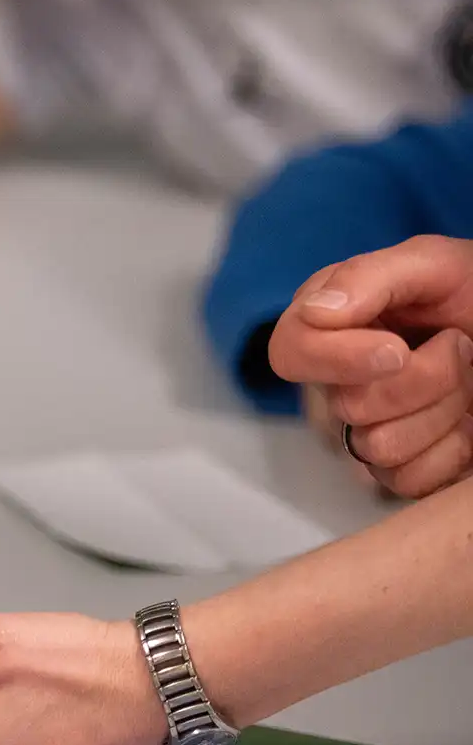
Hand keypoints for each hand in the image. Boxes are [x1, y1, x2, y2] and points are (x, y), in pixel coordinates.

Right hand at [269, 235, 472, 498]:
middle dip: (420, 377)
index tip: (396, 351)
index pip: (290, 353)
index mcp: (330, 325)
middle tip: (457, 344)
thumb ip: (369, 277)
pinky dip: (453, 450)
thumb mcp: (435, 265)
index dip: (336, 359)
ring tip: (468, 377)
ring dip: (442, 410)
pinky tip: (467, 419)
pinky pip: (407, 479)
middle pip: (347, 405)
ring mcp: (367, 428)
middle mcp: (338, 380)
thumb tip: (314, 313)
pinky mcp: (398, 469)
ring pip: (377, 446)